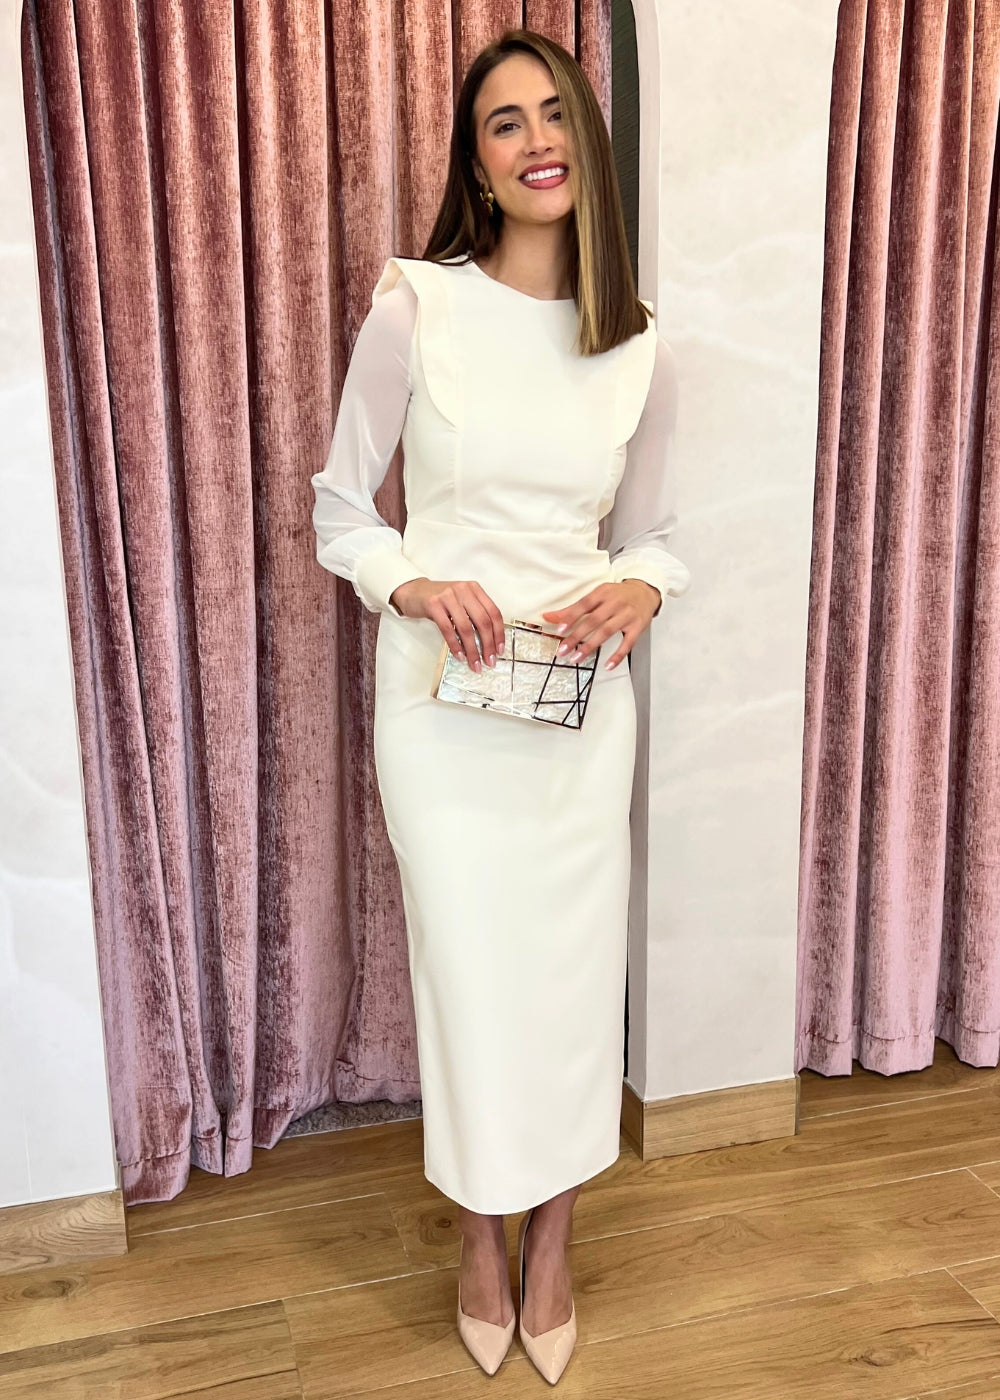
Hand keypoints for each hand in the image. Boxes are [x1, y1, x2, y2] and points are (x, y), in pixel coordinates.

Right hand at [389, 578, 505, 673]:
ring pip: (466, 628)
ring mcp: (448, 596)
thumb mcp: (461, 602)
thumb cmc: (440, 600)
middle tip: (489, 661)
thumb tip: (489, 643)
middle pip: (483, 621)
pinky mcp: (434, 605)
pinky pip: (448, 630)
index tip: (499, 650)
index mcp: (474, 589)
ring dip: (472, 650)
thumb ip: (475, 615)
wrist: (414, 592)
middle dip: (488, 645)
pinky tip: (460, 656)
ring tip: (475, 664)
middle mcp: (464, 590)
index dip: (499, 634)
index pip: (494, 612)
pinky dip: (455, 646)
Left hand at [541, 579, 660, 671]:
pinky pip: (628, 644)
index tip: (559, 630)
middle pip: (593, 620)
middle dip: (576, 636)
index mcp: (603, 592)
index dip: (571, 617)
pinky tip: (608, 665)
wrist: (645, 591)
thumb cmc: (617, 595)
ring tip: (577, 658)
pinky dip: (618, 656)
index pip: (584, 605)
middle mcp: (615, 603)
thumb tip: (550, 617)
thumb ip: (574, 608)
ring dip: (590, 646)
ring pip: (607, 632)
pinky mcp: (637, 627)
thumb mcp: (597, 596)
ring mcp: (627, 615)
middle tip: (563, 650)